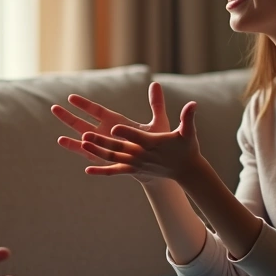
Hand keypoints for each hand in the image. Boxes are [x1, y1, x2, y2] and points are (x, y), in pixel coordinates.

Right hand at [52, 82, 172, 183]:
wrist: (161, 161)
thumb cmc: (159, 141)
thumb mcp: (158, 122)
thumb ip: (156, 104)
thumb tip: (156, 84)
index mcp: (116, 121)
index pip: (97, 111)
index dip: (84, 105)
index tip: (71, 97)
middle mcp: (107, 134)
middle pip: (84, 125)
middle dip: (69, 117)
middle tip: (54, 108)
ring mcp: (107, 148)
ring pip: (86, 145)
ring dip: (74, 143)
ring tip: (59, 139)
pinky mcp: (112, 163)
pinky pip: (100, 164)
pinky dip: (93, 165)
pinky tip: (86, 169)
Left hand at [79, 100, 208, 184]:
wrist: (185, 171)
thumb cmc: (186, 148)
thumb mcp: (188, 132)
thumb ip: (188, 118)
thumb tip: (194, 103)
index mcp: (152, 143)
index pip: (137, 137)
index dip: (126, 132)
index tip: (114, 128)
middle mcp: (141, 155)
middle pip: (119, 147)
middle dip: (102, 141)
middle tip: (86, 134)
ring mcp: (136, 164)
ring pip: (112, 158)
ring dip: (96, 152)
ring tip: (82, 143)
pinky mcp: (133, 170)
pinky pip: (115, 171)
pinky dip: (102, 171)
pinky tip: (87, 169)